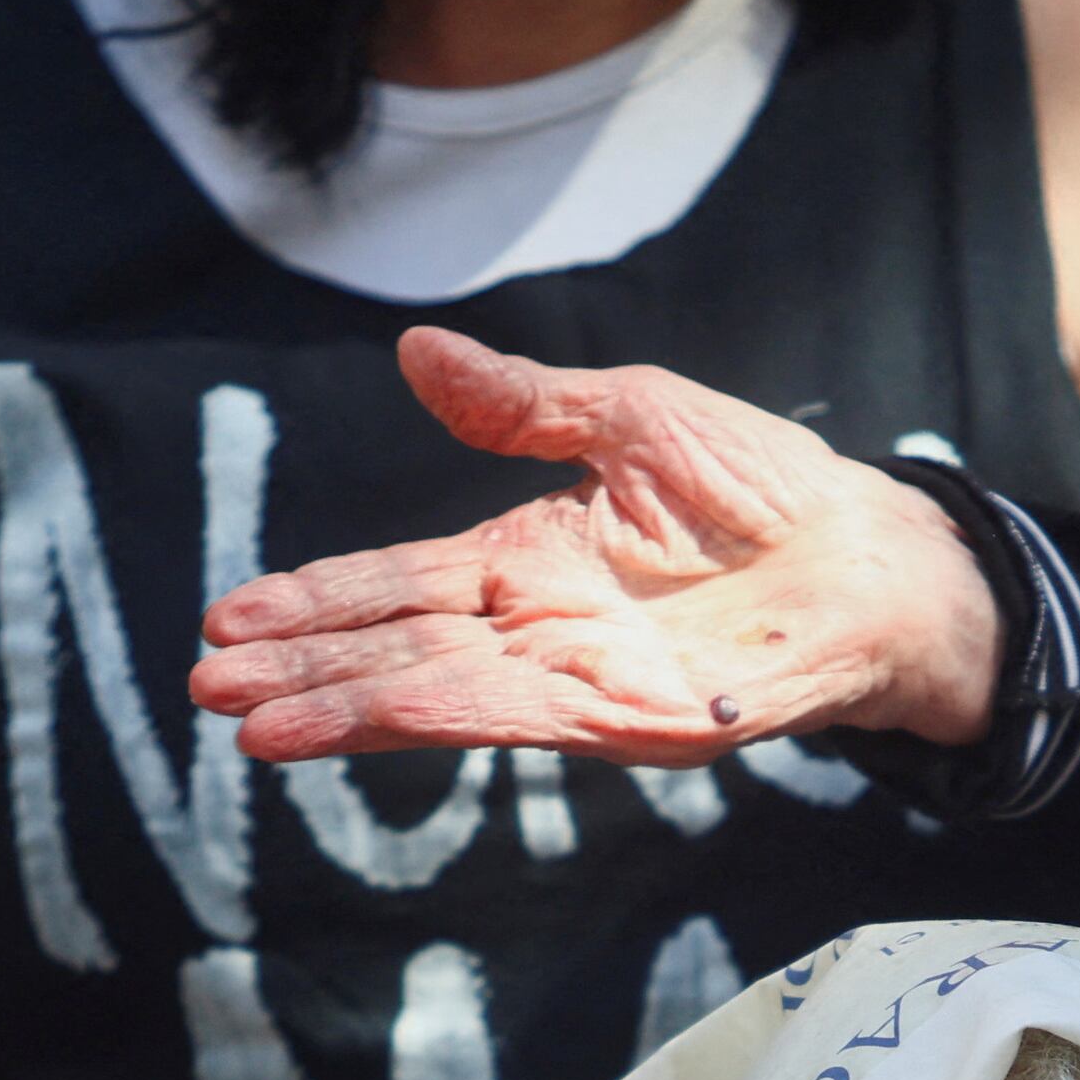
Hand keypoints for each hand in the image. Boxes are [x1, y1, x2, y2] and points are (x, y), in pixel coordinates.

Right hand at [190, 331, 1003, 765]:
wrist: (874, 555)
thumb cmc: (766, 483)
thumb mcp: (631, 415)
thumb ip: (521, 405)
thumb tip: (416, 353)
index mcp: (528, 555)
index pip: (396, 580)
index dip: (315, 599)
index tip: (229, 621)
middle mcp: (536, 627)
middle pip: (393, 645)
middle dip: (300, 666)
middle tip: (206, 686)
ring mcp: (575, 678)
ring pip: (432, 692)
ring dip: (340, 709)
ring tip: (251, 726)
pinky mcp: (624, 715)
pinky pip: (509, 714)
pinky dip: (428, 716)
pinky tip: (364, 720)